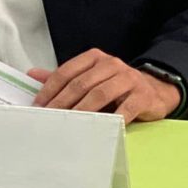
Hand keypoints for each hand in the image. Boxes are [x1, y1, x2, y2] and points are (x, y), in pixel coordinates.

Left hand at [28, 49, 180, 124]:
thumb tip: (32, 74)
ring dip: (82, 111)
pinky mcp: (142, 95)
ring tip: (69, 125)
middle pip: (81, 83)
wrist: (154, 90)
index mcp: (95, 58)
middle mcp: (111, 64)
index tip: (38, 106)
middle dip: (62, 102)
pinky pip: (125, 108)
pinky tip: (101, 129)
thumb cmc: (117, 87)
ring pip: (100, 94)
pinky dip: (112, 119)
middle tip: (49, 118)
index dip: (50, 89)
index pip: (67, 72)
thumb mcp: (91, 78)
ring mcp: (128, 78)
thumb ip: (64, 78)